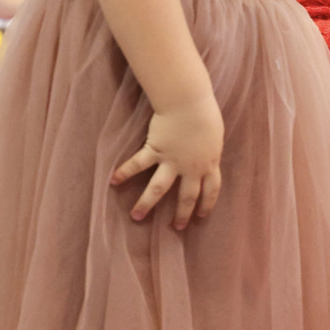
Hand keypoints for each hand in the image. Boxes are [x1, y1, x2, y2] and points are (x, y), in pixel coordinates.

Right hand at [111, 94, 223, 229]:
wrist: (189, 102)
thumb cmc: (206, 113)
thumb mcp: (215, 135)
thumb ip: (210, 148)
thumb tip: (208, 151)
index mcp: (209, 162)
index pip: (211, 189)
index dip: (207, 204)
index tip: (201, 216)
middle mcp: (190, 167)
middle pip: (187, 197)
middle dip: (182, 214)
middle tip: (176, 227)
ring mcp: (171, 161)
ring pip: (158, 189)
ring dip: (146, 203)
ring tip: (136, 217)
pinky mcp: (155, 150)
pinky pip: (138, 164)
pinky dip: (124, 172)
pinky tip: (113, 181)